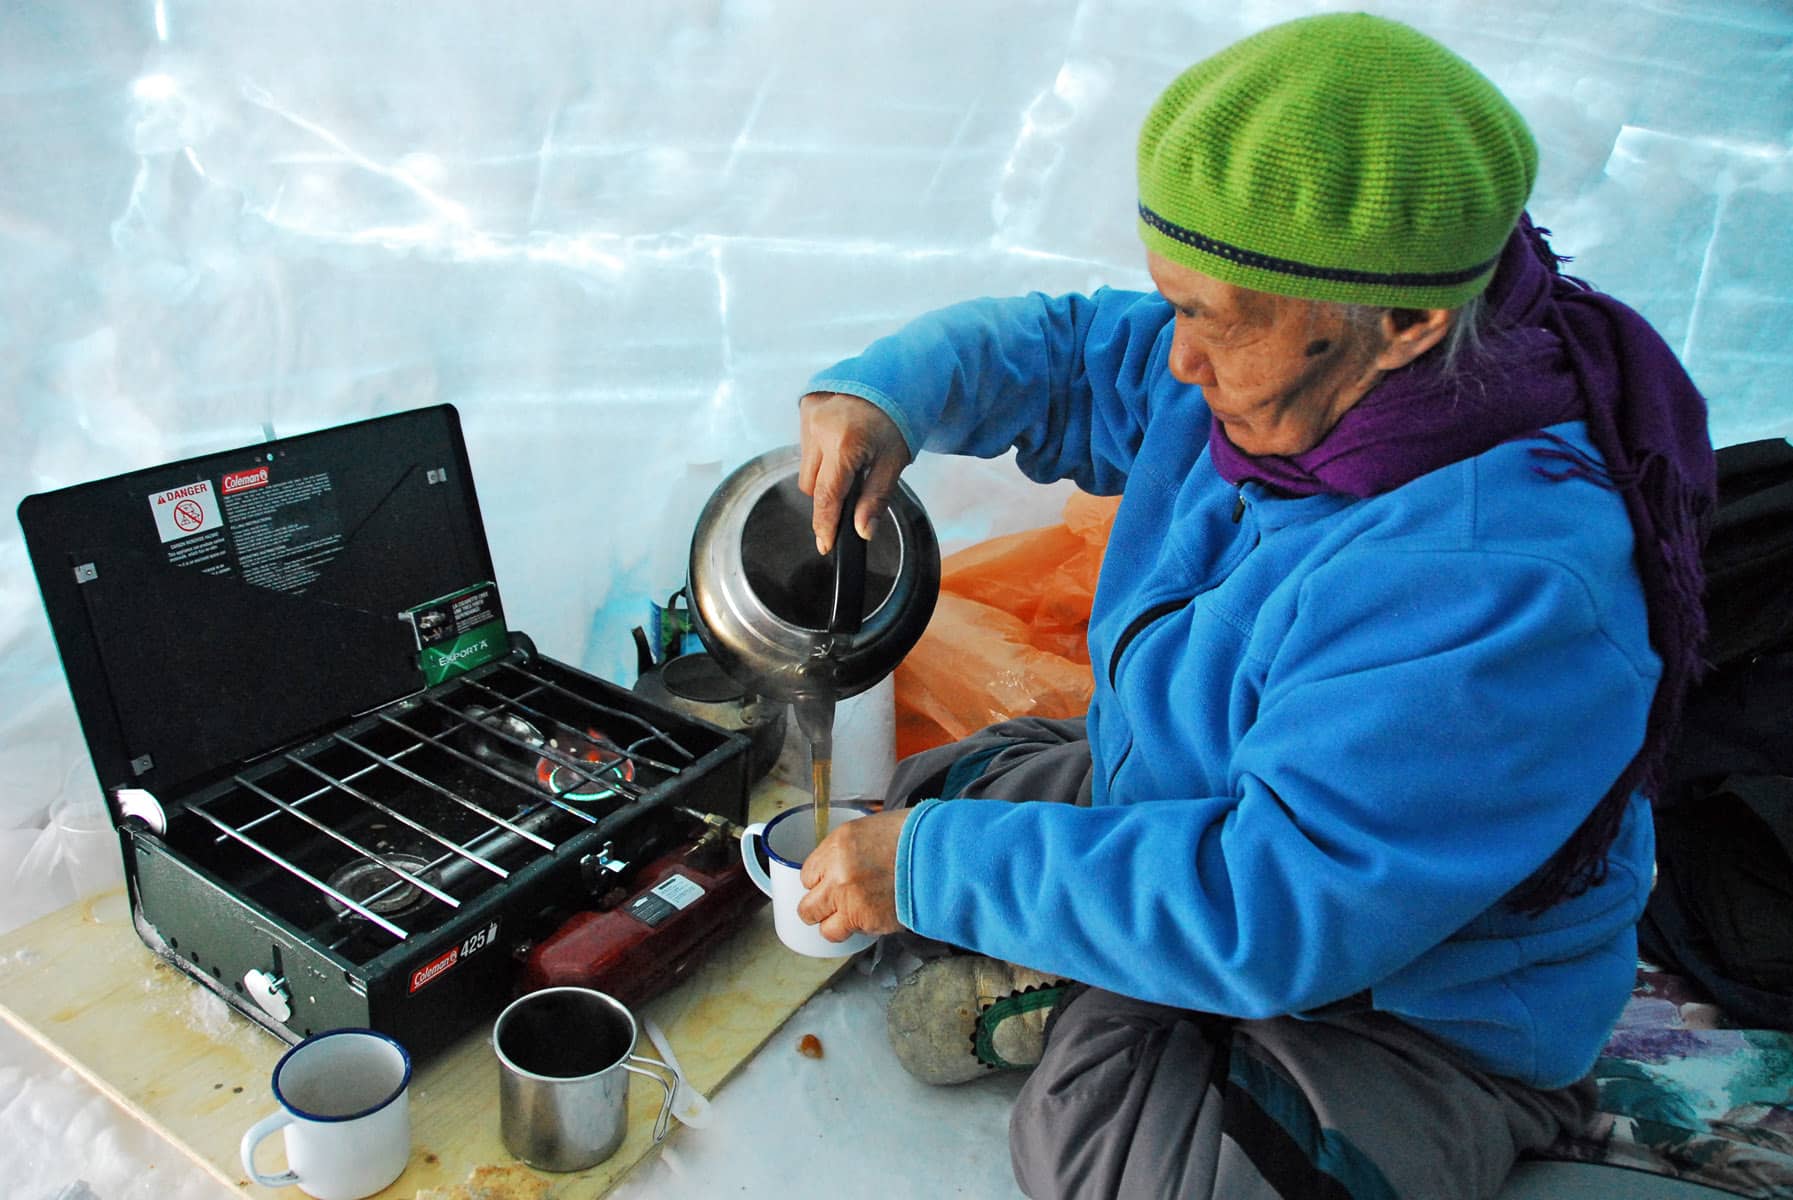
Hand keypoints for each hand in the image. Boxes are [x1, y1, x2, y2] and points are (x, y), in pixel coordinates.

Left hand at [796, 808, 910, 941]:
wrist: (942, 855)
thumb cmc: (916, 836)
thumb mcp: (874, 827)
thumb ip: (850, 849)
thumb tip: (843, 862)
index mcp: (837, 845)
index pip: (808, 874)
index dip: (821, 881)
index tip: (830, 883)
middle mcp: (836, 874)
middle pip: (807, 907)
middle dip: (820, 908)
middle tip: (835, 906)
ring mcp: (849, 901)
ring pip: (825, 928)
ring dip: (836, 925)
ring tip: (853, 918)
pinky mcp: (867, 921)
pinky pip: (851, 934)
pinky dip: (861, 929)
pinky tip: (875, 917)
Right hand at [798, 392, 911, 555]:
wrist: (895, 375)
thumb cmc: (899, 418)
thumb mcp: (894, 462)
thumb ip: (876, 498)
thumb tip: (863, 531)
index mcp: (845, 443)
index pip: (827, 496)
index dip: (825, 525)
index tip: (825, 545)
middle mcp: (820, 429)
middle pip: (812, 487)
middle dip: (830, 496)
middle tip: (855, 489)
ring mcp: (809, 417)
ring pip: (807, 468)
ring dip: (825, 475)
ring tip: (851, 461)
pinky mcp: (805, 408)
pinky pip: (806, 446)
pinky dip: (821, 454)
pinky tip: (841, 443)